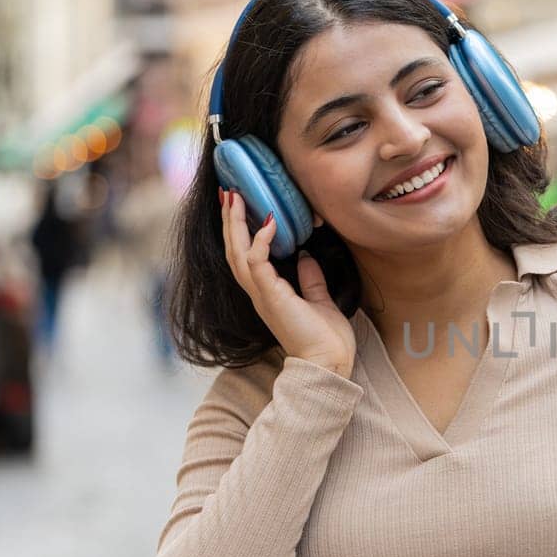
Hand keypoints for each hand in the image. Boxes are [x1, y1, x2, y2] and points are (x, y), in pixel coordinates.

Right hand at [220, 188, 355, 375]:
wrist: (329, 364)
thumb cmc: (326, 339)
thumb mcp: (319, 300)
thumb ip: (310, 279)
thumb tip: (305, 256)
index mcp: (267, 293)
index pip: (245, 256)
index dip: (239, 231)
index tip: (239, 205)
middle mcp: (258, 292)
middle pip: (233, 250)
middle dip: (229, 221)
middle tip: (228, 192)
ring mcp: (262, 295)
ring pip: (238, 253)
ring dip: (236, 224)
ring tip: (235, 197)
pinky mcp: (271, 297)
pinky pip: (258, 263)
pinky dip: (262, 242)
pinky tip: (269, 223)